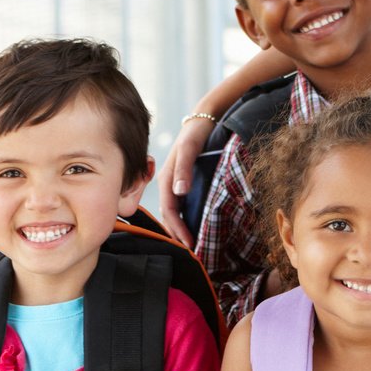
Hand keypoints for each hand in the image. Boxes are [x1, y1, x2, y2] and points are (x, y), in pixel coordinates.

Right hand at [157, 115, 217, 245]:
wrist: (203, 119)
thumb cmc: (196, 132)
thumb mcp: (190, 148)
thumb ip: (184, 168)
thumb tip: (179, 191)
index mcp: (166, 178)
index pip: (169, 210)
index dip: (177, 229)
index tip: (189, 244)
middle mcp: (168, 183)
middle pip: (169, 214)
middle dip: (177, 234)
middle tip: (193, 252)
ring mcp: (175, 182)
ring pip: (173, 210)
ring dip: (180, 227)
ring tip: (192, 244)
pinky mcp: (183, 181)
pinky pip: (180, 204)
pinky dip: (185, 217)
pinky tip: (194, 224)